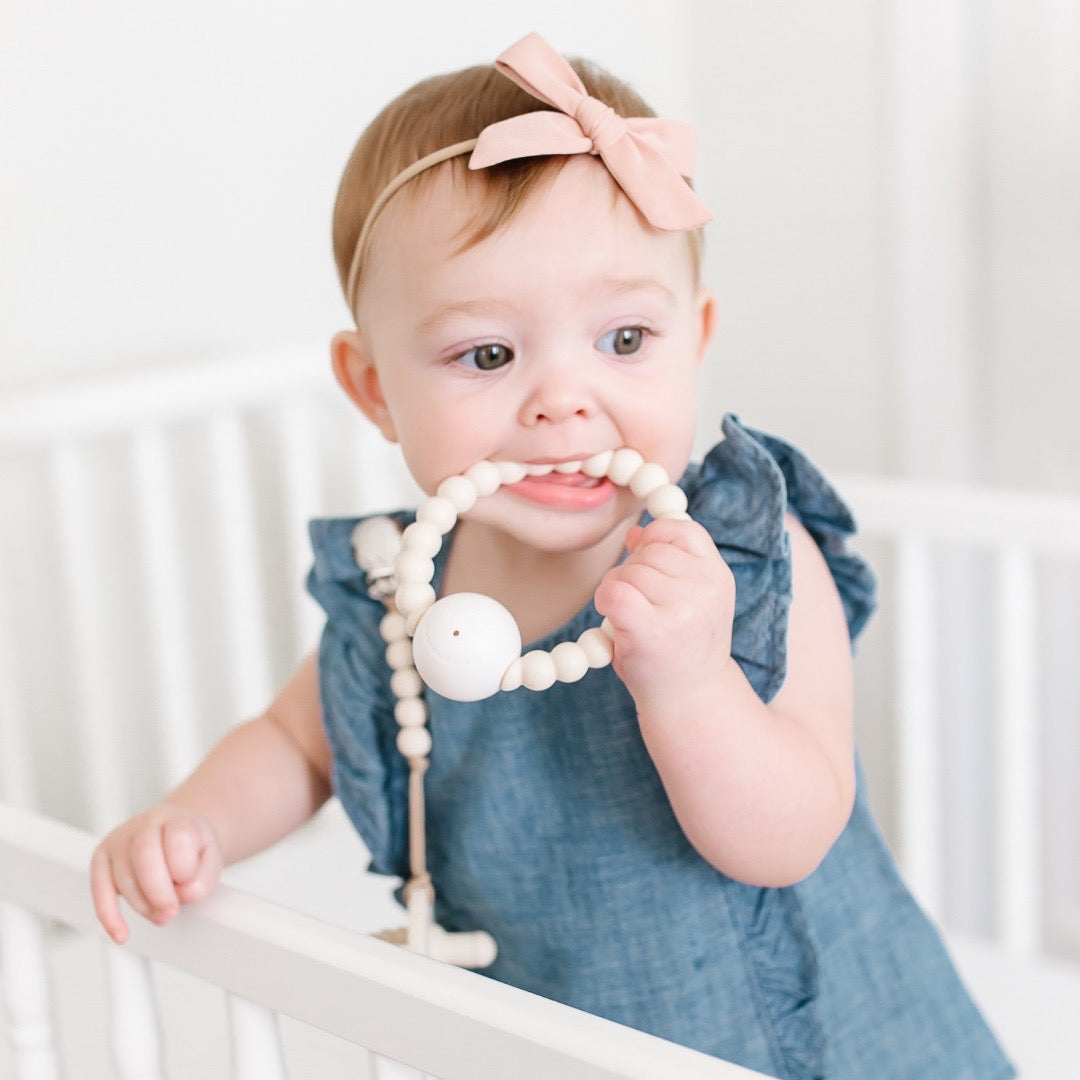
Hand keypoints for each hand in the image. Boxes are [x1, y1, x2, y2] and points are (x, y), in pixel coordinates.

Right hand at [89, 804, 222, 943]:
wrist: (176, 835)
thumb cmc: (192, 848)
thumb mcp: (210, 858)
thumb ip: (203, 878)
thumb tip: (183, 895)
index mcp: (176, 819)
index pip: (178, 839)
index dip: (184, 869)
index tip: (190, 885)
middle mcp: (145, 825)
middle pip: (144, 856)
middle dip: (159, 892)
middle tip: (171, 910)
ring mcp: (119, 840)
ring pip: (124, 878)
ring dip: (143, 906)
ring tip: (162, 915)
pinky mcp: (101, 859)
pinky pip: (99, 889)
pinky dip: (109, 916)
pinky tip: (121, 934)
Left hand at [594, 518, 734, 714]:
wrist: (690, 699)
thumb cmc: (681, 645)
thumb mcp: (688, 596)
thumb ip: (666, 561)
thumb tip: (636, 532)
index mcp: (718, 574)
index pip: (680, 529)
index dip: (656, 541)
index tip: (651, 567)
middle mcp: (706, 588)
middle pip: (647, 551)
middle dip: (633, 571)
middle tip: (642, 606)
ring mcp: (682, 609)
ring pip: (627, 571)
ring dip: (618, 590)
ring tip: (635, 620)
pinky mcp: (651, 629)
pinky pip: (613, 591)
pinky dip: (605, 601)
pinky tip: (617, 622)